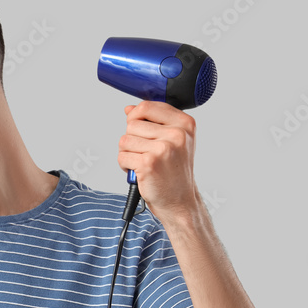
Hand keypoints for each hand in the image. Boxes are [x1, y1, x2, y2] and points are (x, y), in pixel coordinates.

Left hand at [117, 100, 201, 221]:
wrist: (180, 201)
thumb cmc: (174, 171)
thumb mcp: (173, 141)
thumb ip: (153, 122)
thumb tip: (129, 109)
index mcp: (184, 124)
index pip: (147, 106)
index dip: (135, 118)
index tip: (141, 131)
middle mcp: (177, 134)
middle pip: (132, 124)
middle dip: (132, 140)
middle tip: (146, 153)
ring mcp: (163, 148)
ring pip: (124, 140)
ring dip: (128, 153)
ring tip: (143, 163)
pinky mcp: (149, 163)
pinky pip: (122, 156)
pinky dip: (125, 166)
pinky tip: (140, 172)